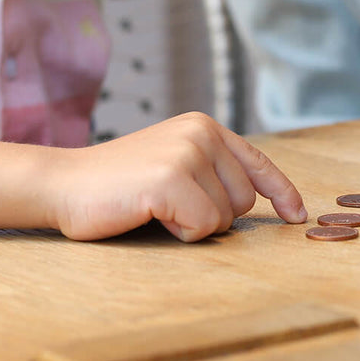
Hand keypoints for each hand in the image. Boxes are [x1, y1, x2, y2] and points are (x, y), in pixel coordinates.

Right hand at [43, 112, 307, 241]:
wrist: (62, 184)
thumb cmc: (118, 185)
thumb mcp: (172, 164)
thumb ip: (209, 171)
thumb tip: (256, 201)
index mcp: (204, 126)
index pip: (257, 162)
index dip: (282, 192)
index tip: (296, 215)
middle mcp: (202, 133)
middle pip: (243, 201)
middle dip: (212, 216)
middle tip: (166, 205)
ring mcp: (187, 154)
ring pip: (224, 218)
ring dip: (192, 226)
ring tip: (154, 207)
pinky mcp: (172, 179)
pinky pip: (202, 228)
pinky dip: (179, 234)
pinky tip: (148, 214)